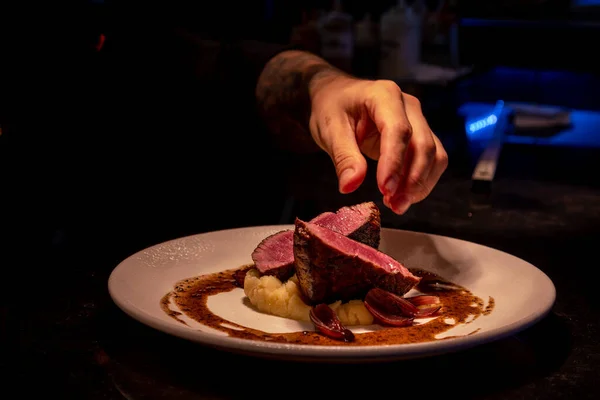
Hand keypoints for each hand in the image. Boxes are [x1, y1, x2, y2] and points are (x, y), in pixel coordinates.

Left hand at [309, 77, 447, 214]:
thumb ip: (343, 157)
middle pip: (423, 144)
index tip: (384, 190)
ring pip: (434, 154)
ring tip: (397, 205)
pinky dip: (420, 181)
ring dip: (420, 184)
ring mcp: (418, 119)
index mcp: (384, 95)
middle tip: (394, 205)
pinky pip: (431, 159)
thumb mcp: (330, 130)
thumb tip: (350, 187)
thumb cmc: (332, 108)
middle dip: (412, 180)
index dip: (394, 163)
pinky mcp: (420, 134)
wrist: (337, 96)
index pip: (398, 131)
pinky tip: (402, 196)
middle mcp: (408, 105)